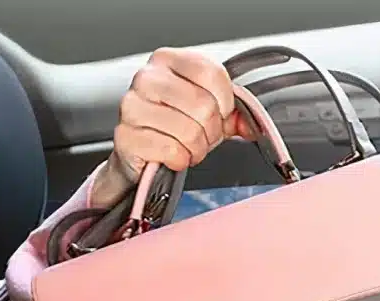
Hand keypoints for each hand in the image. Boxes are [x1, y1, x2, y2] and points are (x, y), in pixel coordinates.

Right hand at [90, 47, 257, 208]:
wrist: (138, 154)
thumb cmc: (172, 128)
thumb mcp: (205, 112)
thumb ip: (232, 113)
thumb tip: (253, 125)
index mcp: (168, 60)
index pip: (211, 73)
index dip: (225, 102)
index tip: (220, 115)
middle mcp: (147, 78)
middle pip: (203, 105)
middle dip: (211, 132)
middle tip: (202, 138)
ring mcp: (133, 106)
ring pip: (189, 131)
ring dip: (196, 150)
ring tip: (187, 148)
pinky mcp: (126, 136)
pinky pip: (172, 151)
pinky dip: (180, 161)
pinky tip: (172, 157)